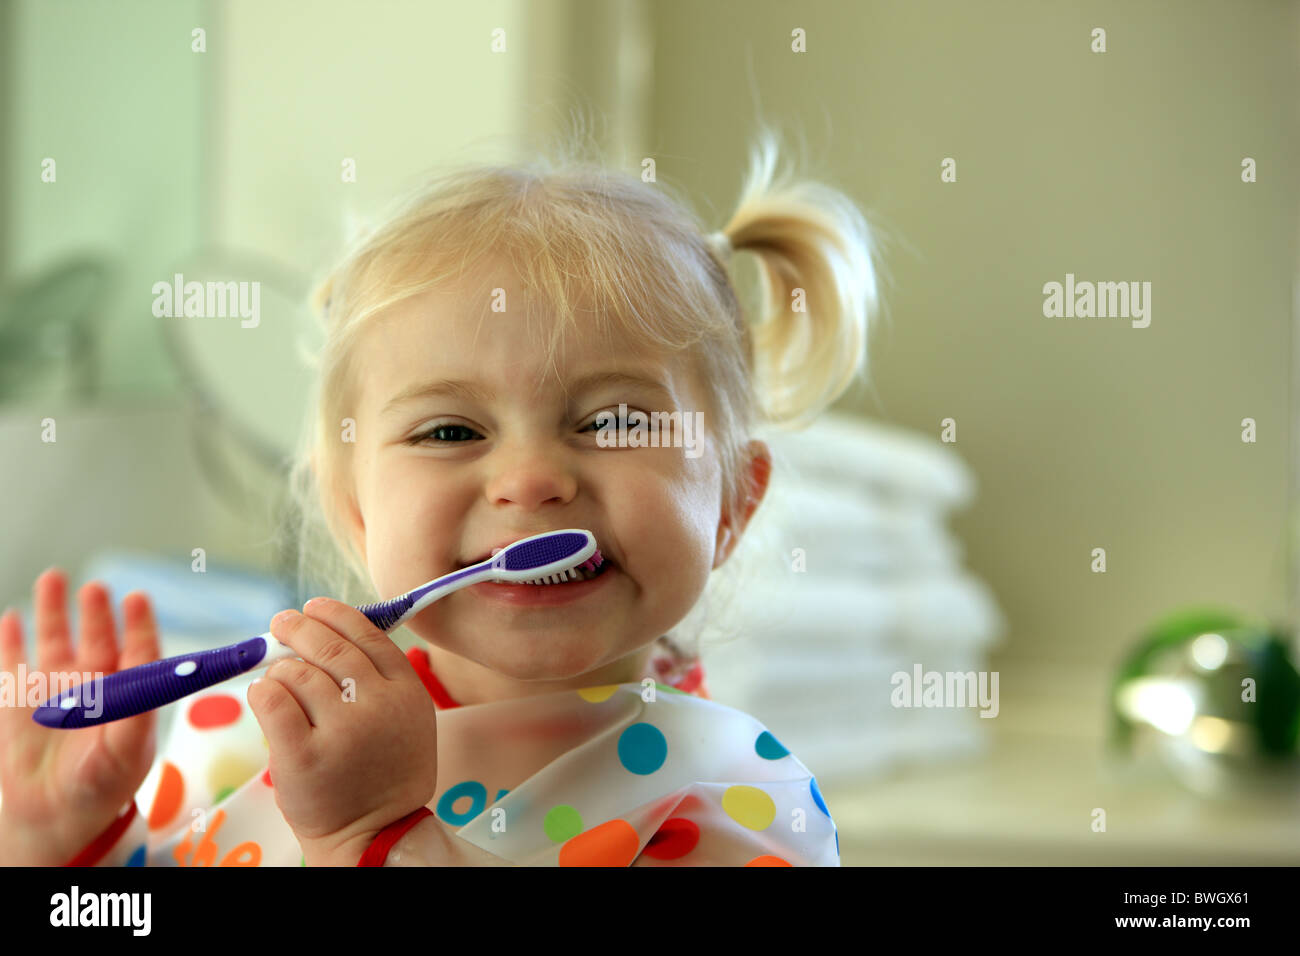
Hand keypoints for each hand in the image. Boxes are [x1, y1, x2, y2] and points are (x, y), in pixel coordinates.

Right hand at [0, 570, 159, 864]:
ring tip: (55, 577)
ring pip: (55, 639)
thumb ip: (136, 720)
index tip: (138, 598)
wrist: (57, 816)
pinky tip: (12, 619)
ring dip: (53, 609)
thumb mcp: (126, 755)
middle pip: (98, 636)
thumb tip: (150, 688)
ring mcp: (55, 687)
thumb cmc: (104, 785)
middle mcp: (95, 681)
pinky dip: (10, 641)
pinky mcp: (18, 700)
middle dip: (97, 611)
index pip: (138, 649)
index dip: (139, 624)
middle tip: (96, 588)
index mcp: (129, 691)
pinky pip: (12, 664)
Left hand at [247, 597, 439, 864]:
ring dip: (279, 669)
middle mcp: (377, 706)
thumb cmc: (383, 777)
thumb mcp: (407, 722)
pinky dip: (263, 691)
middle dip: (298, 627)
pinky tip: (265, 696)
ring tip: (277, 678)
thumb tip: (330, 633)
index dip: (337, 614)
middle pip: (330, 647)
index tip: (315, 606)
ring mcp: (341, 731)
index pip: (368, 635)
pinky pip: (272, 700)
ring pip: (296, 672)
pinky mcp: (303, 755)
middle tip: (281, 622)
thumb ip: (380, 681)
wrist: (375, 836)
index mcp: (407, 694)